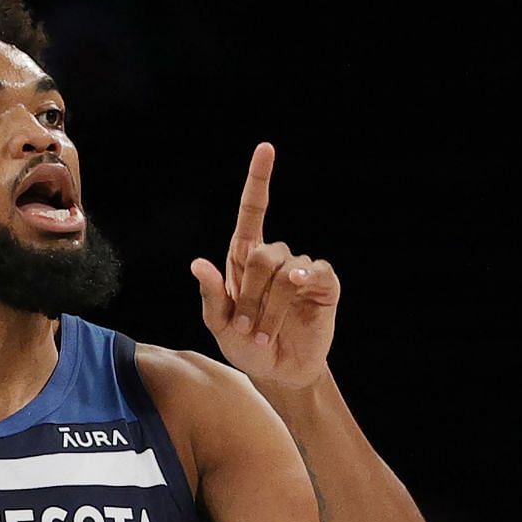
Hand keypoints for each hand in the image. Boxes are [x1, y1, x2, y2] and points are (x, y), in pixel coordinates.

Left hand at [188, 141, 340, 391]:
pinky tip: (298, 300)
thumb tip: (198, 263)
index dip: (259, 179)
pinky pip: (315, 273)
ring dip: (270, 309)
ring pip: (285, 271)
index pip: (253, 210)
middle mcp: (274, 257)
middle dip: (250, 295)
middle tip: (246, 328)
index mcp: (244, 258)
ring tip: (263, 336)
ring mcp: (301, 269)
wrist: (279, 372)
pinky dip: (303, 286)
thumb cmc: (246, 345)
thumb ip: (210, 295)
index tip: (266, 149)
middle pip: (262, 253)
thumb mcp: (219, 324)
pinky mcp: (324, 284)